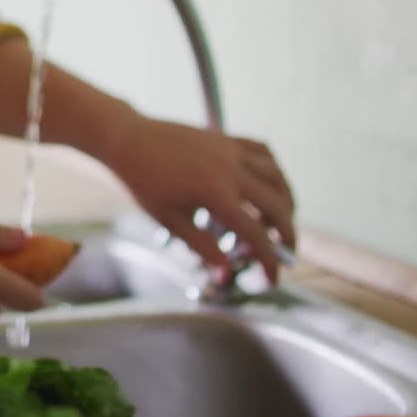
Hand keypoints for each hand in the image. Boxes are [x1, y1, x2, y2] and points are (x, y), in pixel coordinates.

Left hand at [101, 113, 295, 283]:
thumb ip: (200, 246)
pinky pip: (263, 152)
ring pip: (277, 177)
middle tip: (287, 253)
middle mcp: (231, 171)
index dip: (269, 261)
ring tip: (283, 221)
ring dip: (287, 201)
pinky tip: (271, 184)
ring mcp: (231, 151)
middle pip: (277, 206)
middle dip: (287, 234)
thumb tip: (226, 270)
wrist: (128, 139)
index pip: (255, 235)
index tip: (273, 278)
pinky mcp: (227, 138)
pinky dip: (274, 170)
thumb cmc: (143, 182)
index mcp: (215, 195)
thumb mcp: (169, 220)